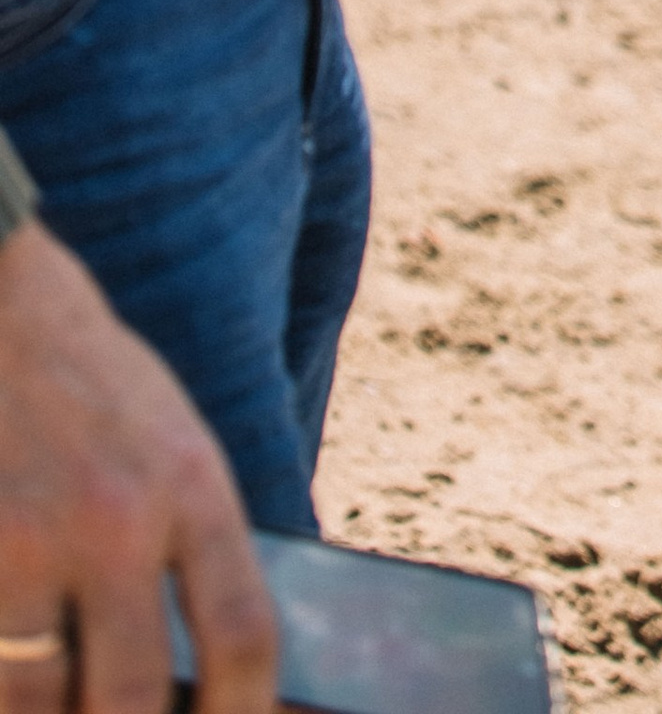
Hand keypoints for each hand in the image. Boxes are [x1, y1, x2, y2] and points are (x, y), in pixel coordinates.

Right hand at [0, 217, 275, 713]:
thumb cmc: (82, 376)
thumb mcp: (165, 433)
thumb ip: (184, 537)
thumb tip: (200, 665)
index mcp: (189, 483)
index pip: (242, 632)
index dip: (243, 713)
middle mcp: (115, 518)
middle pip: (130, 698)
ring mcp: (27, 539)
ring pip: (39, 703)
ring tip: (65, 706)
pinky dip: (1, 685)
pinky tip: (14, 683)